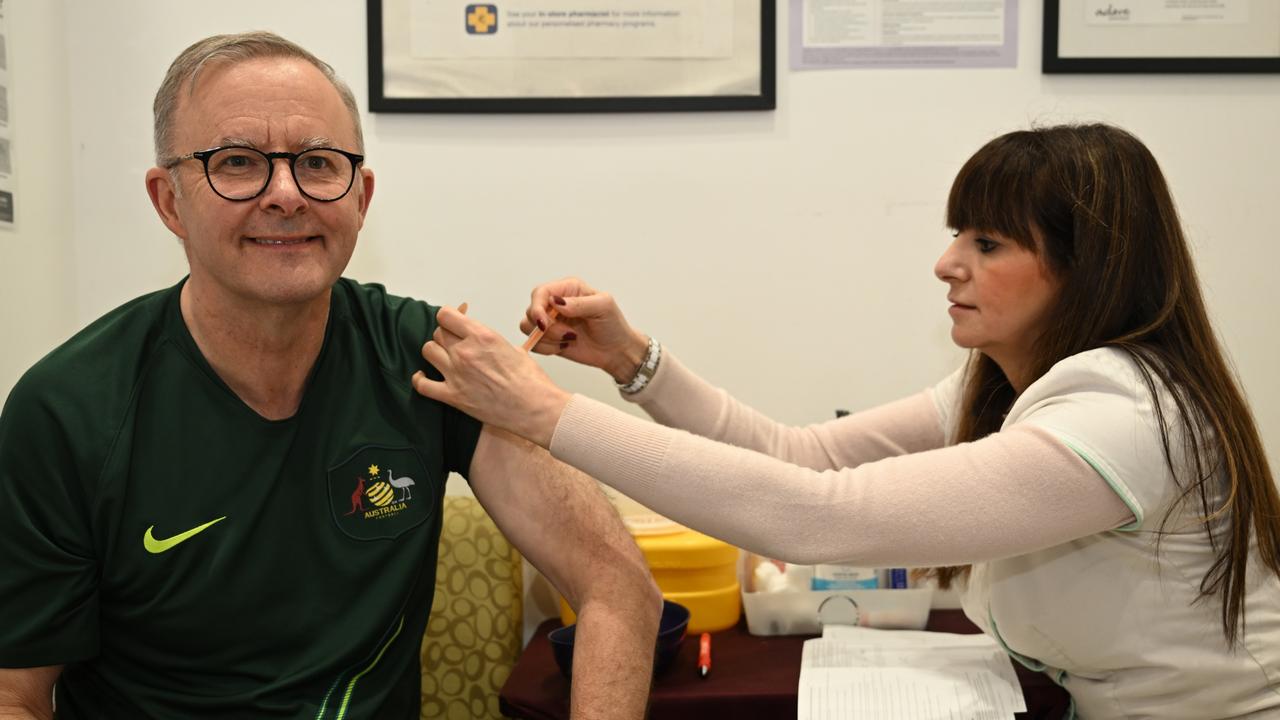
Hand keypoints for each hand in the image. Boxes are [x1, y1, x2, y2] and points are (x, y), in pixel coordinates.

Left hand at [412, 306, 570, 447]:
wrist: (535, 407)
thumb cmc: (530, 380)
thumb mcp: (511, 348)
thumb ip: (487, 341)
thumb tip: (477, 340)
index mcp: (481, 336)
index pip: (446, 315)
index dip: (449, 317)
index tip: (453, 322)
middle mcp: (465, 352)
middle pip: (439, 332)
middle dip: (446, 335)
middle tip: (456, 342)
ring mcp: (456, 374)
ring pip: (428, 350)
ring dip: (435, 352)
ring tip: (444, 358)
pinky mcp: (453, 396)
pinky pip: (422, 385)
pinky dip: (420, 379)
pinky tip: (423, 376)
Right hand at [520, 277, 649, 382]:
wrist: (616, 351)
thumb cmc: (613, 325)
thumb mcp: (603, 307)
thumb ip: (579, 303)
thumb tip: (556, 302)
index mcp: (568, 288)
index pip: (540, 292)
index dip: (537, 307)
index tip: (544, 323)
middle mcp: (555, 303)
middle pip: (530, 311)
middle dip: (547, 327)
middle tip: (569, 335)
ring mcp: (550, 321)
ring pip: (528, 327)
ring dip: (546, 338)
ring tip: (568, 340)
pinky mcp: (547, 338)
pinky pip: (533, 343)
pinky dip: (546, 348)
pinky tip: (564, 347)